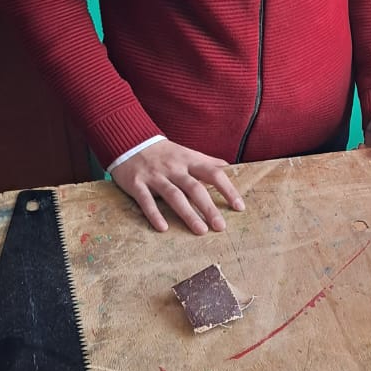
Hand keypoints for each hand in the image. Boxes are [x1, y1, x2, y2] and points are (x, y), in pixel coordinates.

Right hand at [110, 140, 244, 234]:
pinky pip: (145, 200)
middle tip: (220, 227)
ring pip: (174, 195)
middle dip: (209, 208)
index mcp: (189, 160)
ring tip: (200, 230)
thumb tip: (229, 168)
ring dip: (188, 214)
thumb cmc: (164, 152)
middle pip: (195, 188)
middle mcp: (174, 168)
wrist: (130, 140)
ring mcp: (155, 176)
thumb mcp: (187, 153)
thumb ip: (207, 162)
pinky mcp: (136, 183)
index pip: (213, 173)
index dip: (228, 190)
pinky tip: (163, 228)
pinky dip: (154, 214)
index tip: (239, 207)